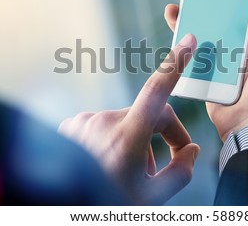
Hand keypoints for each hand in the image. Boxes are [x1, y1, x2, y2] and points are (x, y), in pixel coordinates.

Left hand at [58, 34, 199, 204]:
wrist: (57, 205)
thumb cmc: (105, 203)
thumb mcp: (152, 199)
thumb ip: (181, 172)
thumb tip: (191, 150)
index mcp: (127, 139)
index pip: (157, 91)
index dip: (176, 64)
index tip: (188, 41)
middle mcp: (103, 123)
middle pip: (149, 116)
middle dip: (162, 138)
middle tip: (161, 169)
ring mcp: (84, 122)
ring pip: (126, 122)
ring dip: (135, 142)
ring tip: (125, 172)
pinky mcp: (71, 125)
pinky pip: (103, 125)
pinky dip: (111, 140)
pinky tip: (104, 163)